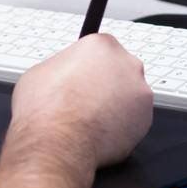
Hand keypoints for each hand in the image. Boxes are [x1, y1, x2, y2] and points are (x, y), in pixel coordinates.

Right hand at [11, 33, 152, 169]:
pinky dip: (121, 128)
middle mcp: (126, 62)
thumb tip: (61, 76)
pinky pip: (134, 120)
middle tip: (87, 101)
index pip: (100, 51)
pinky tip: (101, 134)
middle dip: (106, 85)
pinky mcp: (146, 118)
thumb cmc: (45, 108)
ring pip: (128, 96)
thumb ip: (61, 67)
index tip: (83, 79)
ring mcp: (140, 90)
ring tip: (92, 121)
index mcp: (101, 45)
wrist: (58, 142)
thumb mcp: (40, 72)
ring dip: (115, 106)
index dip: (88, 68)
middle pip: (119, 70)